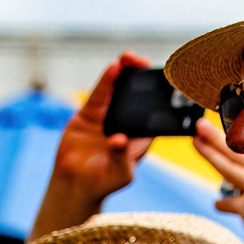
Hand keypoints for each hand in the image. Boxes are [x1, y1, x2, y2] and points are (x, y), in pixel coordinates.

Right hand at [32, 54, 153, 235]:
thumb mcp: (120, 174)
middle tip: (144, 63)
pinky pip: (99, 93)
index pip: (156, 106)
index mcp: (142, 132)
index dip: (162, 90)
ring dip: (125, 70)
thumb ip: (121, 156)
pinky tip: (113, 68)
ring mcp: (107, 114)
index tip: (168, 78)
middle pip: (138, 91)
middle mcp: (126, 119)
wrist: (75, 186)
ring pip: (118, 87)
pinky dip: (106, 80)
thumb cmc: (103, 183)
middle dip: (143, 75)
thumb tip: (118, 140)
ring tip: (129, 57)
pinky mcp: (89, 113)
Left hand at [192, 120, 243, 243]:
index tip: (224, 125)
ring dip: (212, 155)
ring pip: (231, 169)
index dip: (241, 138)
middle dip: (218, 137)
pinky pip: (230, 201)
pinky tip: (218, 203)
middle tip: (199, 124)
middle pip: (241, 151)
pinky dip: (223, 203)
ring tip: (196, 141)